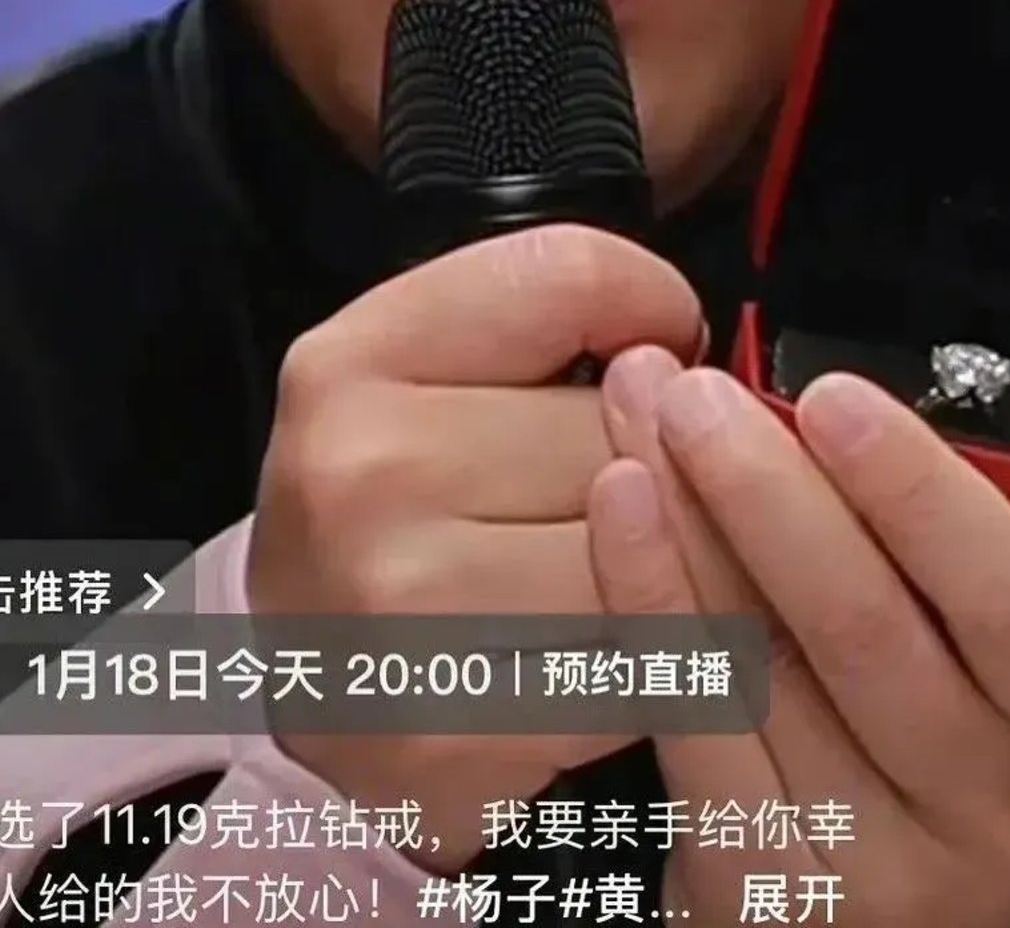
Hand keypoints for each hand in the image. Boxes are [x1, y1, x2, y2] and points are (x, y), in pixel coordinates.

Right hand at [246, 224, 705, 870]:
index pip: (572, 277)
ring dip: (677, 567)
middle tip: (627, 483)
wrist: (315, 682)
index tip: (658, 343)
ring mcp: (401, 609)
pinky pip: (643, 673)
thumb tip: (695, 364)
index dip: (649, 305)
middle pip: (627, 429)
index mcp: (355, 359)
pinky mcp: (455, 733)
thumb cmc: (403, 504)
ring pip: (650, 555)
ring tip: (629, 565)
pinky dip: (658, 665)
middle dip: (663, 456)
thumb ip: (557, 323)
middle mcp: (361, 471)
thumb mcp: (435, 371)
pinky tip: (612, 649)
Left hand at [591, 351, 1009, 927]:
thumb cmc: (877, 729)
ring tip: (638, 425)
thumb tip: (783, 391)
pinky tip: (616, 513)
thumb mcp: (932, 638)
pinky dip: (647, 599)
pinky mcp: (771, 885)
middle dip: (770, 492)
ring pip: (767, 667)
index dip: (919, 488)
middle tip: (696, 400)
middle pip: (870, 632)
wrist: (824, 900)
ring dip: (690, 525)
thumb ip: (886, 533)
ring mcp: (879, 860)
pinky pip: (695, 717)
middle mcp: (983, 801)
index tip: (832, 395)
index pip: (1009, 595)